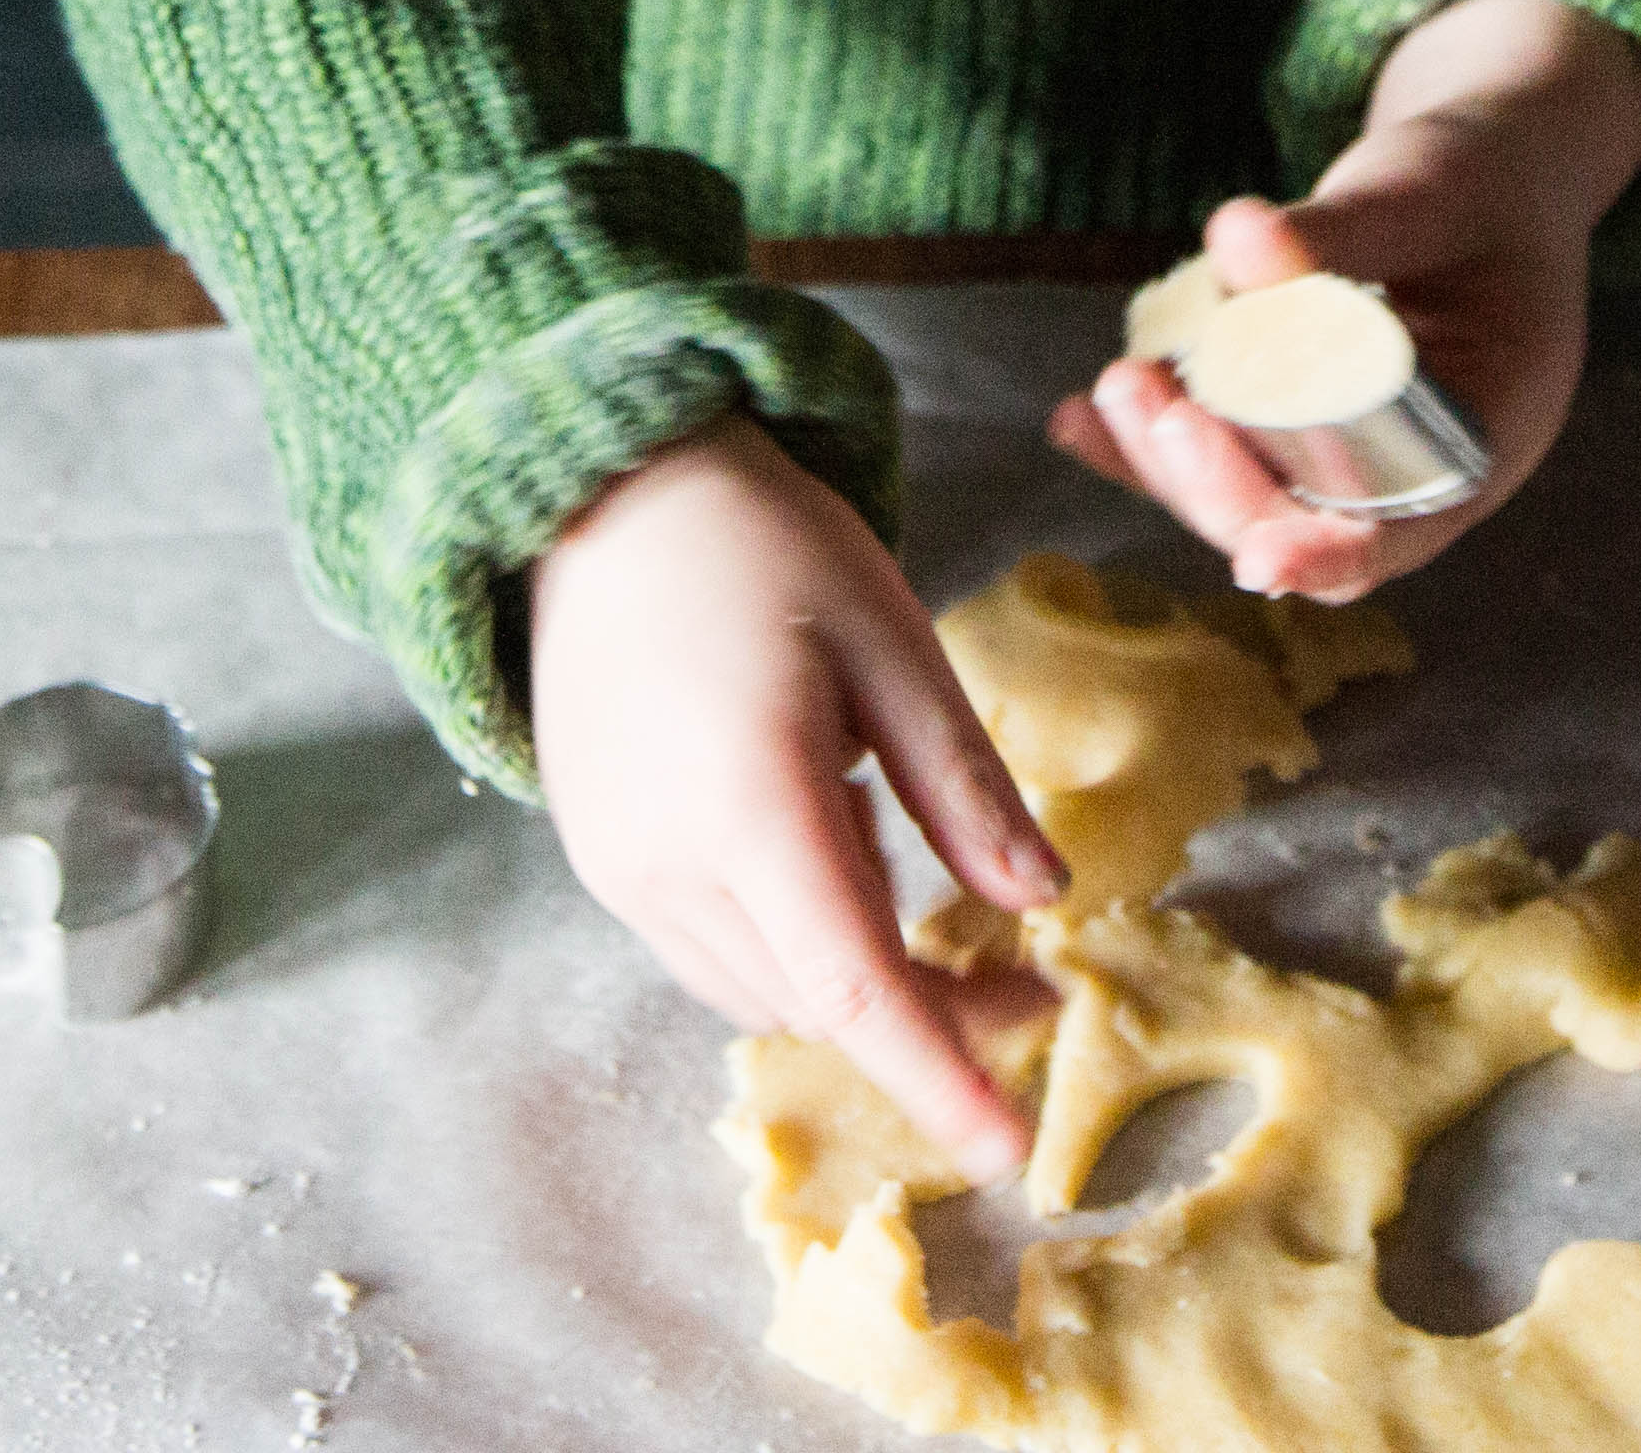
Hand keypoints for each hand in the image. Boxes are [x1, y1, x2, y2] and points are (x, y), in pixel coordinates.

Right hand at [527, 417, 1069, 1171]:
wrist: (609, 493)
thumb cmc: (764, 545)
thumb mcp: (894, 643)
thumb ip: (963, 786)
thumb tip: (1040, 903)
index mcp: (750, 796)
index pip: (855, 985)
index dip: (937, 1075)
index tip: (1007, 1146)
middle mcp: (665, 859)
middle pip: (819, 1000)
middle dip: (930, 1016)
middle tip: (1030, 980)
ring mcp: (618, 869)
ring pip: (765, 993)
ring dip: (860, 986)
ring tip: (936, 907)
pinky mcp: (600, 861)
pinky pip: (714, 953)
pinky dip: (796, 949)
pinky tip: (838, 866)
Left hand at [1051, 0, 1640, 606]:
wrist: (1483, 176)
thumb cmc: (1478, 184)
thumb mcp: (1427, 192)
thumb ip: (1341, 229)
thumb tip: (1232, 237)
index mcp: (1486, 432)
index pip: (1406, 527)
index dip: (1329, 552)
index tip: (1256, 556)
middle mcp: (1416, 466)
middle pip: (1309, 521)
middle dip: (1222, 485)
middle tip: (1153, 407)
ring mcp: (1348, 452)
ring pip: (1254, 494)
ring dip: (1175, 462)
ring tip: (1116, 388)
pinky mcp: (1292, 426)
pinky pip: (1220, 453)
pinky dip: (1150, 444)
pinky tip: (1078, 419)